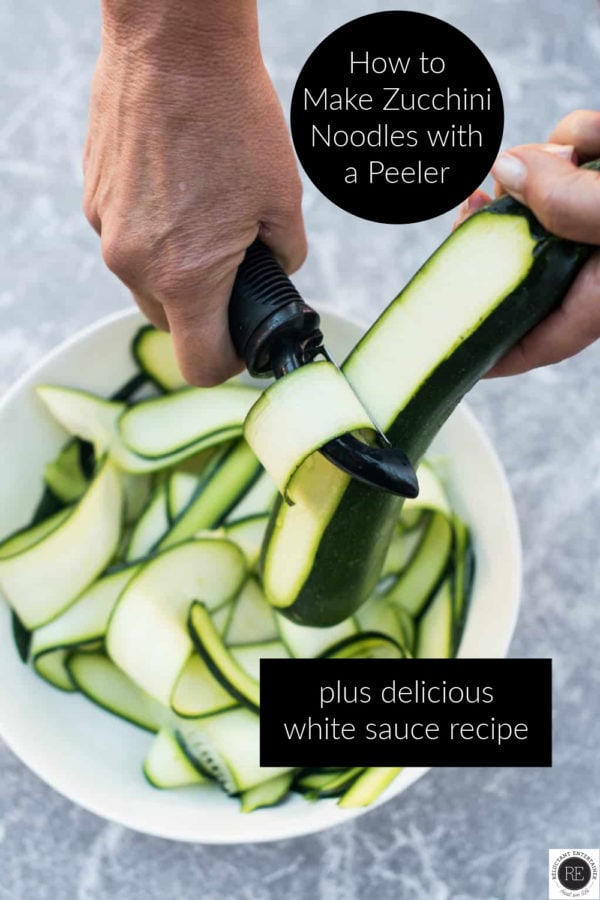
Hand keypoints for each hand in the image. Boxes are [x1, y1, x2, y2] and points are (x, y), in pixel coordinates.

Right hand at [84, 2, 305, 385]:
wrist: (173, 41)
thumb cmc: (234, 115)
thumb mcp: (283, 199)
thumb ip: (282, 258)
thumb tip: (275, 273)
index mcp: (186, 275)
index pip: (199, 365)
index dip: (228, 362)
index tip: (243, 339)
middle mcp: (134, 263)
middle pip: (169, 324)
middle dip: (204, 310)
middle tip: (234, 268)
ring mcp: (106, 229)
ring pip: (145, 282)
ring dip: (177, 269)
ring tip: (206, 213)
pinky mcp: (93, 198)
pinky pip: (126, 239)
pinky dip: (154, 232)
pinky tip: (178, 186)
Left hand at [454, 110, 599, 376]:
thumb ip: (566, 202)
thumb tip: (506, 174)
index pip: (534, 340)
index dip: (487, 348)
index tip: (448, 346)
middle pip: (527, 260)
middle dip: (504, 228)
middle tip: (476, 207)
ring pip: (552, 200)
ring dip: (552, 169)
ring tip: (572, 154)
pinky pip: (583, 163)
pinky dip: (585, 143)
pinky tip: (598, 142)